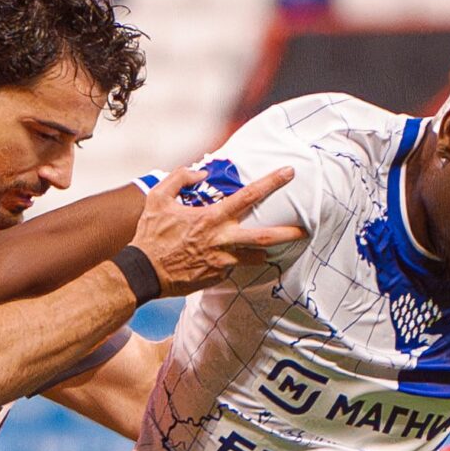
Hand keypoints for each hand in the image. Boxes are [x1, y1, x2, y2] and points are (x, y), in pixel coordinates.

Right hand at [128, 165, 306, 296]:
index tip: (290, 172)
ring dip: (263, 252)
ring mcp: (222, 263)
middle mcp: (222, 241)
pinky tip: (222, 259)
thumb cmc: (151, 235)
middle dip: (288, 233)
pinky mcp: (217, 278)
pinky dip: (232, 261)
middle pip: (265, 237)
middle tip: (305, 230)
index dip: (272, 182)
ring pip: (254, 257)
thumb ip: (180, 178)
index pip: (249, 196)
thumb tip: (200, 172)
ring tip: (269, 249)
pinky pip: (232, 267)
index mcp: (212, 218)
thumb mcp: (158, 198)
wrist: (143, 273)